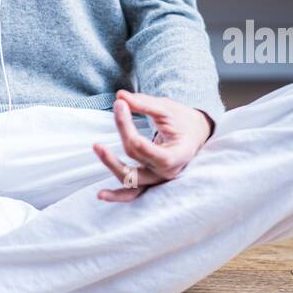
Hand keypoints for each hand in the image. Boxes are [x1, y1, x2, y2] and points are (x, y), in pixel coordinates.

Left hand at [93, 89, 212, 203]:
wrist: (195, 134)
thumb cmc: (182, 120)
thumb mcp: (167, 109)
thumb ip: (144, 104)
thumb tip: (120, 96)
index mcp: (177, 156)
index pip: (149, 150)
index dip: (131, 130)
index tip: (121, 106)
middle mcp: (167, 173)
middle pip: (137, 160)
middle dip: (124, 134)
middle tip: (117, 109)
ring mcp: (157, 180)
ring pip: (131, 181)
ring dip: (112, 166)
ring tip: (97, 146)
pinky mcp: (149, 181)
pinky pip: (132, 193)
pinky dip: (117, 195)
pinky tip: (100, 195)